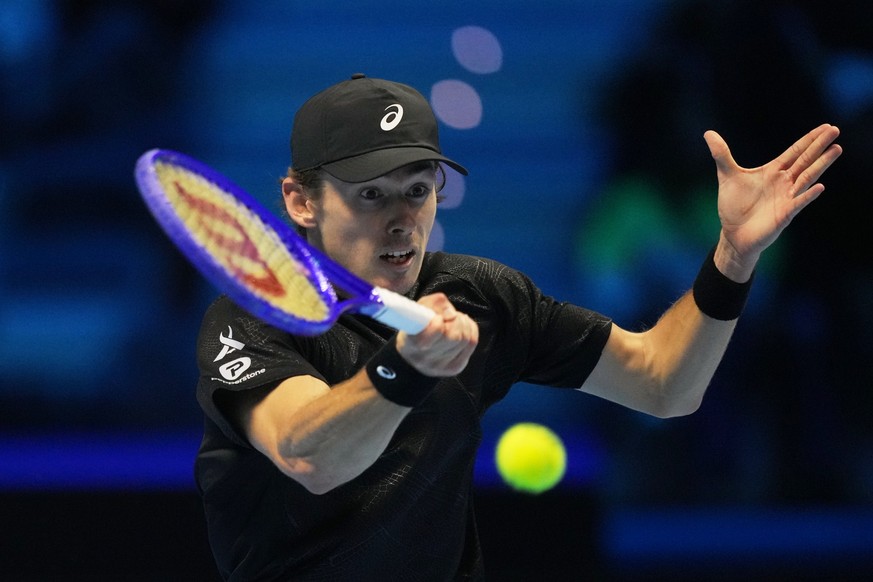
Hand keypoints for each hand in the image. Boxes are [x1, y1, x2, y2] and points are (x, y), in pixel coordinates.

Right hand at [395, 293, 478, 376]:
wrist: (414, 353)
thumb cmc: (416, 328)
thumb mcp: (419, 309)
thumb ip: (433, 303)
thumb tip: (451, 313)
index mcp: (413, 344)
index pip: (437, 331)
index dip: (441, 320)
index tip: (438, 317)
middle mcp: (426, 360)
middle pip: (454, 336)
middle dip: (456, 321)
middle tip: (448, 317)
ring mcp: (441, 367)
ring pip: (465, 339)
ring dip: (463, 324)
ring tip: (454, 321)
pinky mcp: (454, 368)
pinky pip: (472, 343)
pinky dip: (471, 330)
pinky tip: (462, 328)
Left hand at [704, 124, 841, 278]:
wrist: (733, 233)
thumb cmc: (734, 205)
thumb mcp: (727, 176)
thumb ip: (721, 154)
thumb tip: (708, 133)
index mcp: (773, 171)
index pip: (795, 151)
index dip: (809, 139)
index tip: (826, 127)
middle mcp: (784, 182)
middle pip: (805, 160)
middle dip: (819, 145)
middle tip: (835, 130)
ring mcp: (787, 198)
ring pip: (807, 177)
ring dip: (821, 164)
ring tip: (836, 149)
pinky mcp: (784, 214)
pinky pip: (799, 203)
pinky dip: (808, 195)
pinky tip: (820, 187)